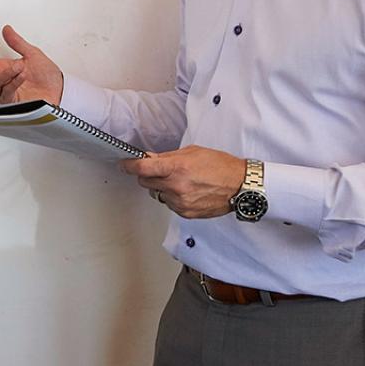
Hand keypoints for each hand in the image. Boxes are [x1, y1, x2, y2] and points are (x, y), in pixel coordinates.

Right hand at [0, 25, 62, 104]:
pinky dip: (14, 81)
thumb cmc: (46, 76)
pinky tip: (21, 75)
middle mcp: (1, 80)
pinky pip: (7, 91)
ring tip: (19, 67)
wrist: (60, 90)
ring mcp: (5, 91)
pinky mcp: (13, 101)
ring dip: (6, 73)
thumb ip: (17, 42)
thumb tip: (6, 29)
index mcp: (2, 68)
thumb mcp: (32, 54)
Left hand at [120, 146, 246, 217]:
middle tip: (159, 170)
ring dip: (162, 187)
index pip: (142, 168)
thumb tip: (149, 158)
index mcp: (177, 168)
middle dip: (148, 175)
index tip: (125, 164)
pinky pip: (169, 204)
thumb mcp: (192, 152)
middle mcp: (176, 187)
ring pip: (157, 194)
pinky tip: (187, 191)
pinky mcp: (185, 213)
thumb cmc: (220, 166)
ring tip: (182, 181)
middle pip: (145, 183)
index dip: (130, 165)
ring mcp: (180, 202)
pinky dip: (173, 197)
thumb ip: (167, 157)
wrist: (240, 186)